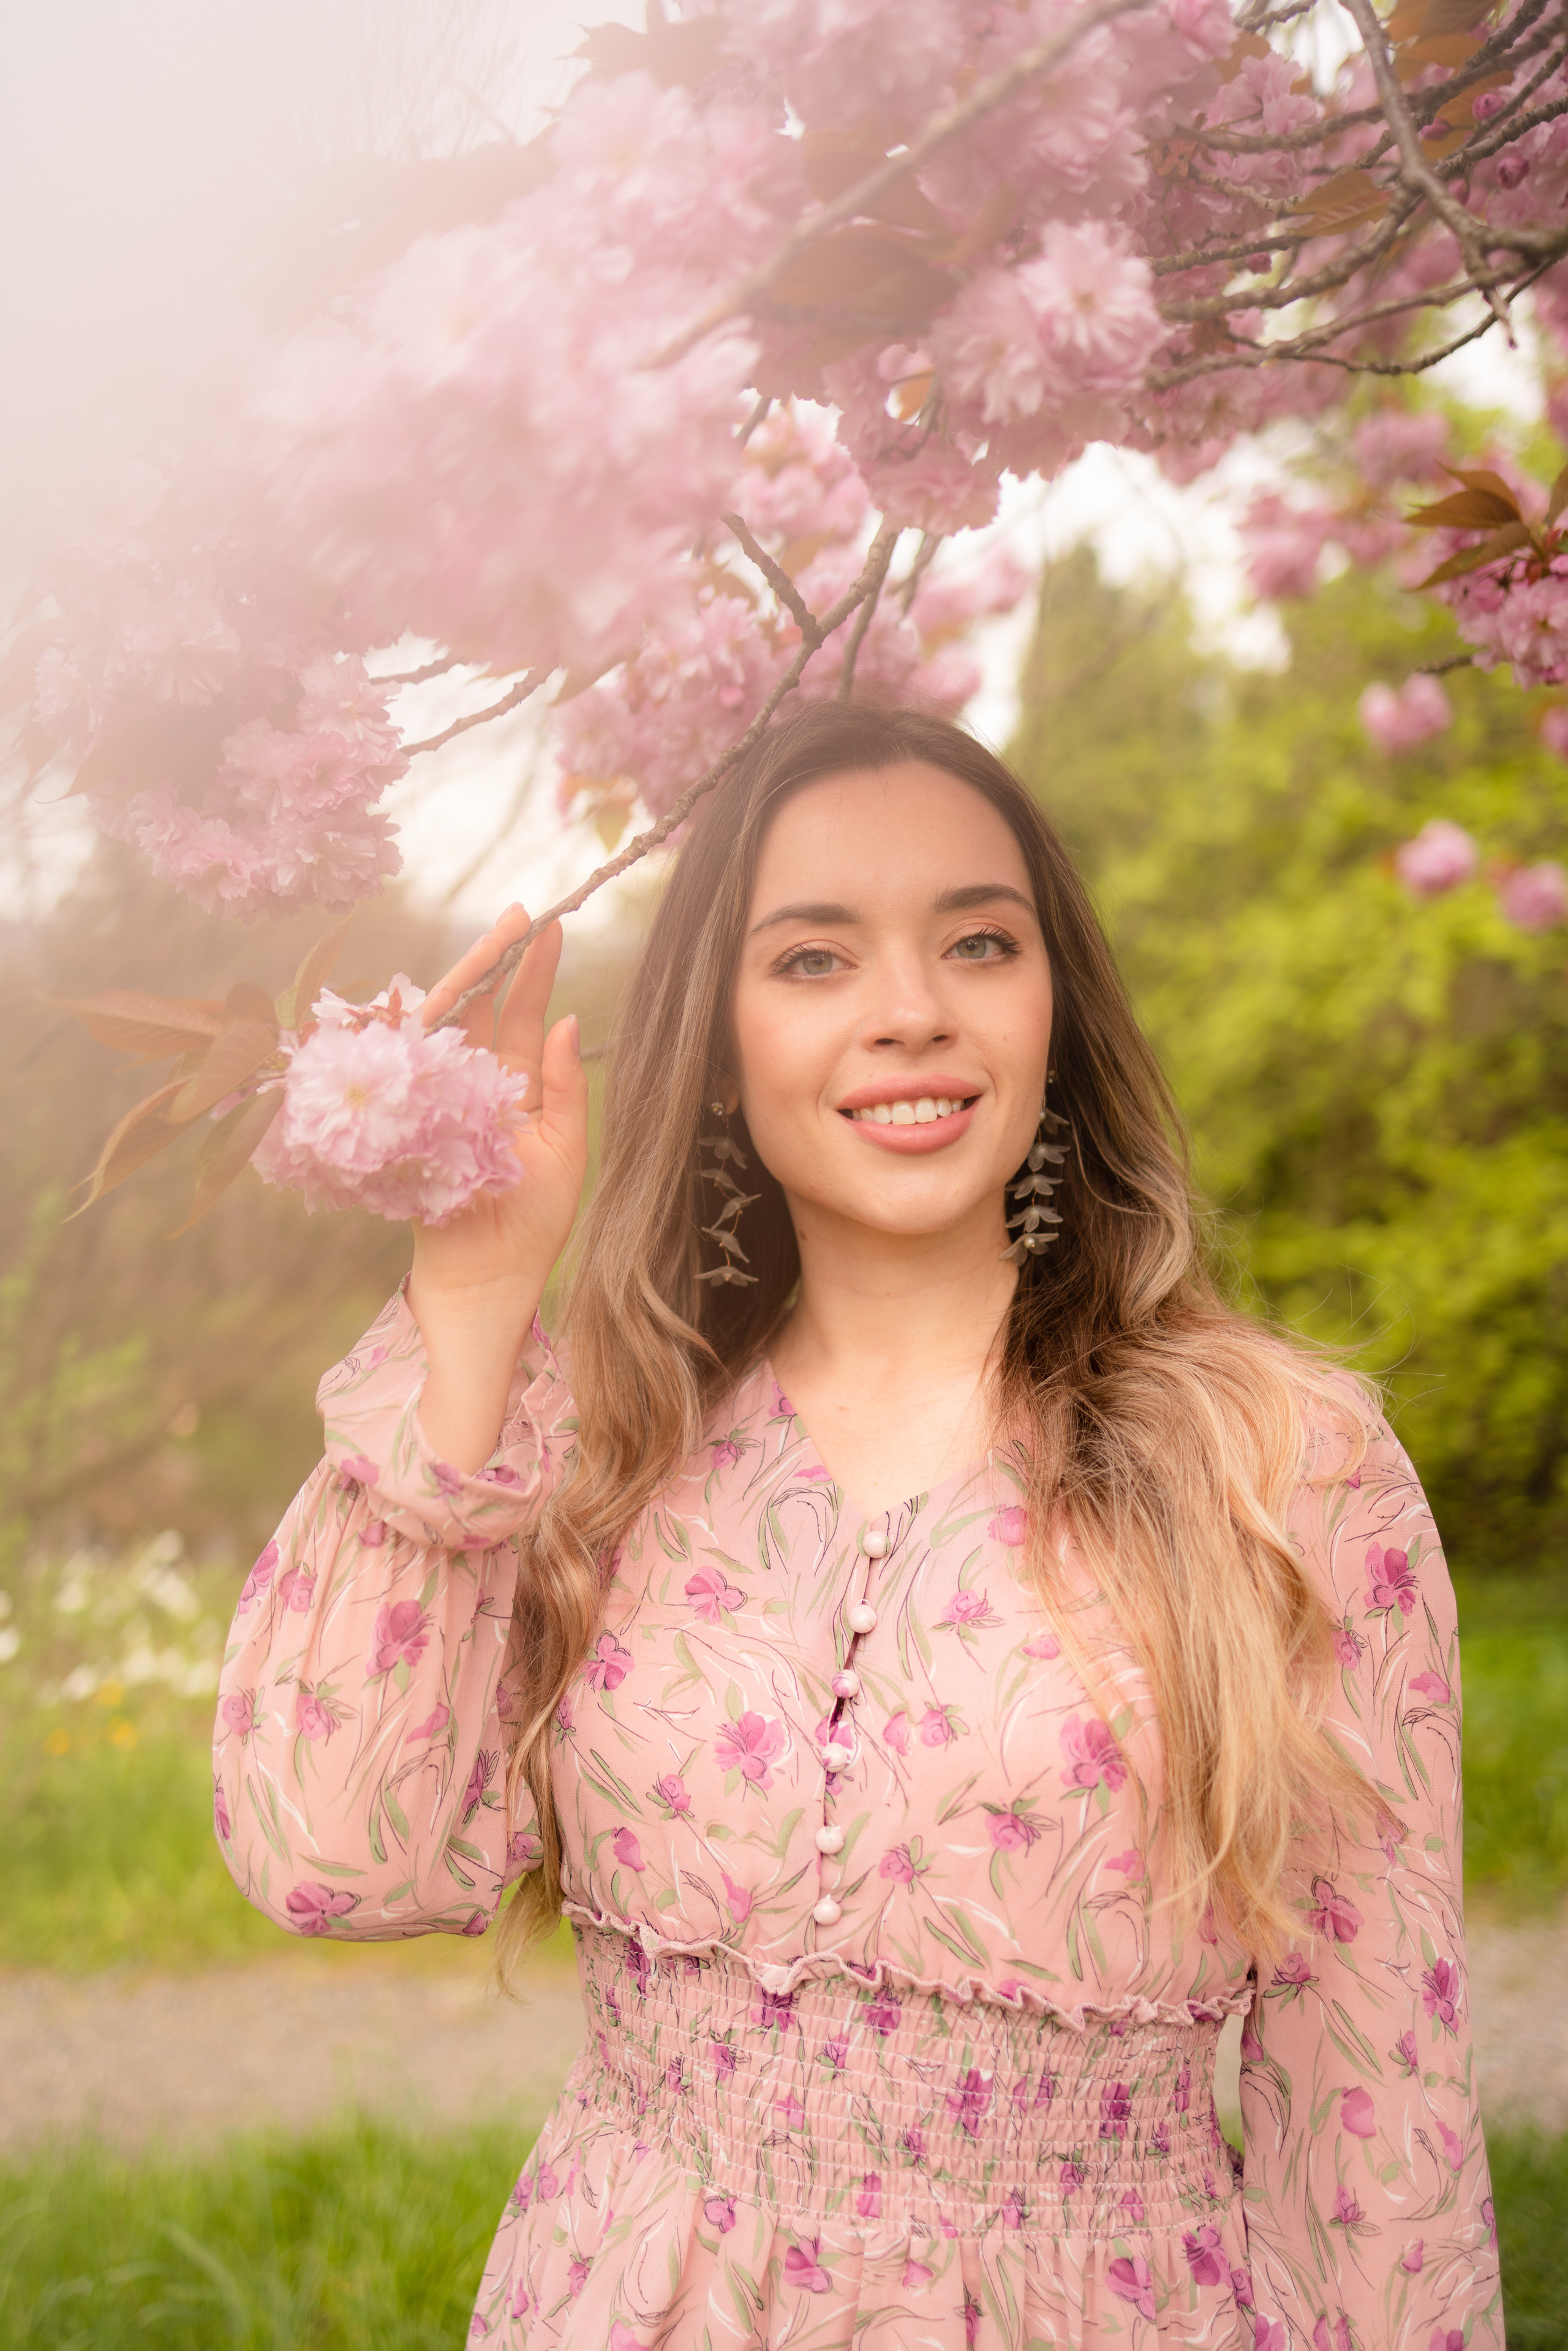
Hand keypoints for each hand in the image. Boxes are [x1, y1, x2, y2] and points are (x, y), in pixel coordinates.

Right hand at [407, 907, 588, 1467]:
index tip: (550, 925)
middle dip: (496, 959)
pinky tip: (427, 994)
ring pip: (441, 1029)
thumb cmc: (531, 1224)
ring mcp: (436, 1100)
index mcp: (514, 1091)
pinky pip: (403, 1069)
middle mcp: (472, 1087)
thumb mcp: (564, 1149)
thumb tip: (568, 1019)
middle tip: (519, 912)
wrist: (486, 1283)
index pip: (521, 1018)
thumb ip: (565, 1086)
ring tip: (494, 941)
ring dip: (463, 982)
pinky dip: (409, 1032)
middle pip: (477, 1010)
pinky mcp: (407, 1123)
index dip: (532, 972)